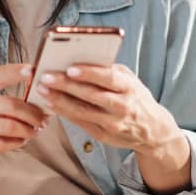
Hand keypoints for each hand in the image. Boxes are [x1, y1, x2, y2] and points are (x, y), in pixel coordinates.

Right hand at [0, 63, 49, 158]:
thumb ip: (1, 93)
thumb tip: (37, 93)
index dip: (17, 72)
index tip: (34, 71)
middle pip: (10, 105)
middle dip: (32, 114)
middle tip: (44, 119)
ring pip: (8, 126)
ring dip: (27, 130)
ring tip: (34, 132)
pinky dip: (15, 143)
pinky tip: (21, 141)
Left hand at [35, 63, 184, 156]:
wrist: (153, 130)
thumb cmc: (136, 97)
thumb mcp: (130, 79)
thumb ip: (109, 70)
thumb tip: (81, 58)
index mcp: (130, 87)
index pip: (108, 78)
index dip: (89, 73)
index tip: (70, 68)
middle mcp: (123, 106)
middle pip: (91, 94)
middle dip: (65, 85)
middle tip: (45, 77)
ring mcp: (113, 123)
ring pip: (82, 111)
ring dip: (59, 100)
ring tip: (42, 89)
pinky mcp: (104, 136)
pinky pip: (80, 122)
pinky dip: (63, 112)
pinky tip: (50, 103)